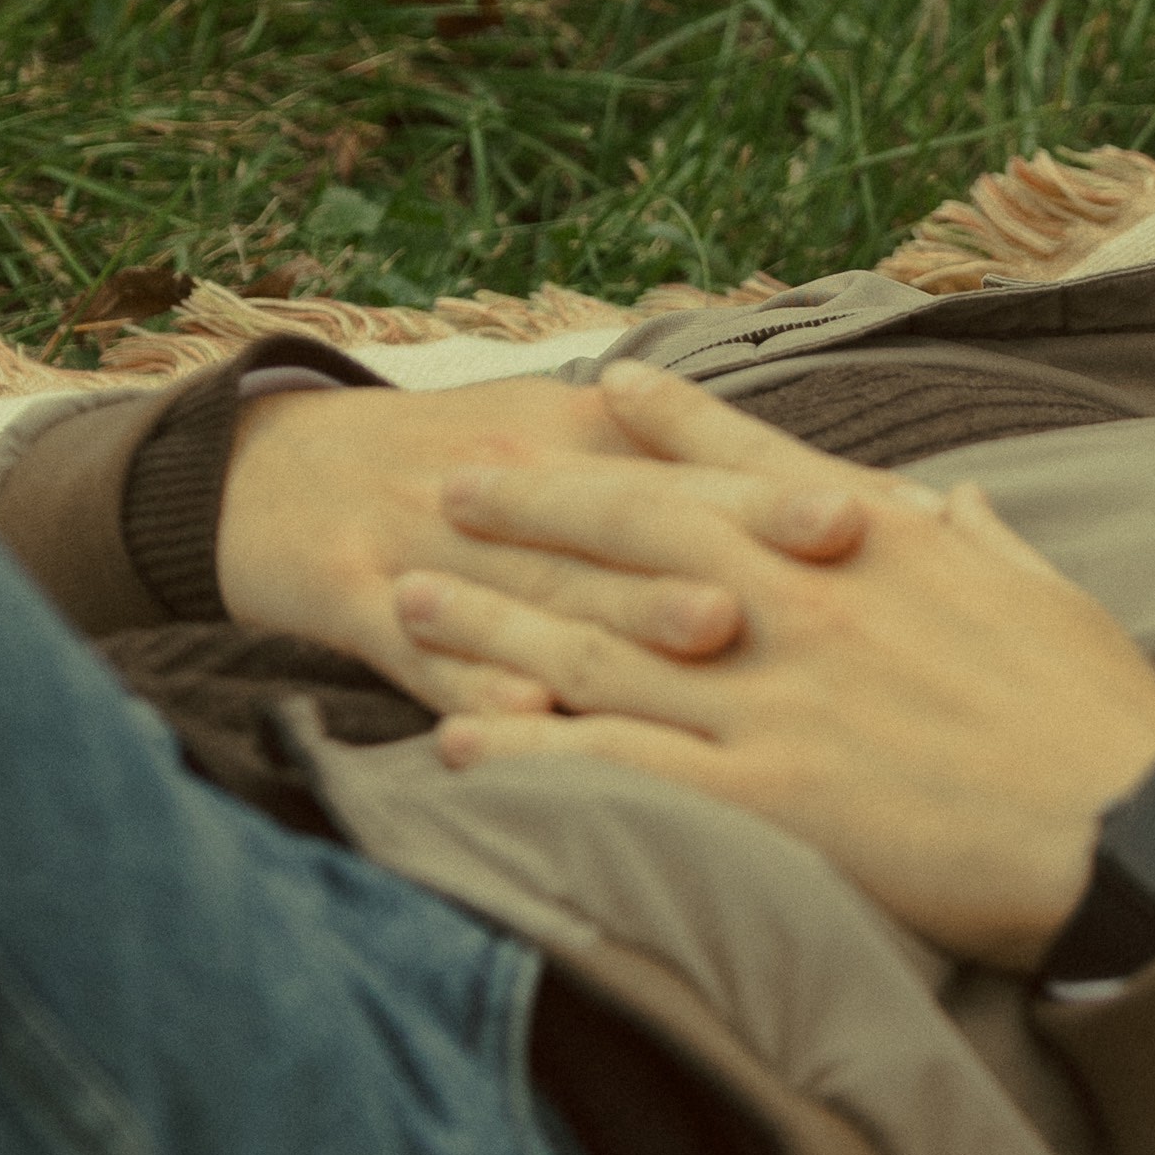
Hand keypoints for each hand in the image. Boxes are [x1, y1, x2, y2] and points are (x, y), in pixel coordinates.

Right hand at [220, 359, 874, 672]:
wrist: (272, 471)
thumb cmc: (455, 461)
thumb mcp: (560, 430)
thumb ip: (680, 460)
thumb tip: (825, 498)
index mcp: (581, 432)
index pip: (704, 457)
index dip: (791, 482)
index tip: (882, 508)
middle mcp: (522, 477)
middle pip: (647, 513)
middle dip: (742, 534)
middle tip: (837, 559)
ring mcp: (443, 544)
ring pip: (552, 588)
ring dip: (633, 616)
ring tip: (717, 642)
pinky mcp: (365, 607)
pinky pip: (430, 662)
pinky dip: (479, 694)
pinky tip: (530, 724)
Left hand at [392, 369, 1154, 966]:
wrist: (1130, 832)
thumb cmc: (1100, 718)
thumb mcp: (1047, 594)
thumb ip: (983, 542)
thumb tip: (955, 501)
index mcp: (884, 541)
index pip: (752, 460)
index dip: (670, 422)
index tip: (605, 387)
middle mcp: (813, 599)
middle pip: (641, 531)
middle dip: (536, 500)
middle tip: (452, 482)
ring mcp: (780, 696)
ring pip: (599, 640)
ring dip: (492, 613)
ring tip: (406, 591)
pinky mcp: (764, 797)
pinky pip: (615, 764)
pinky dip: (528, 745)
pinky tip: (454, 734)